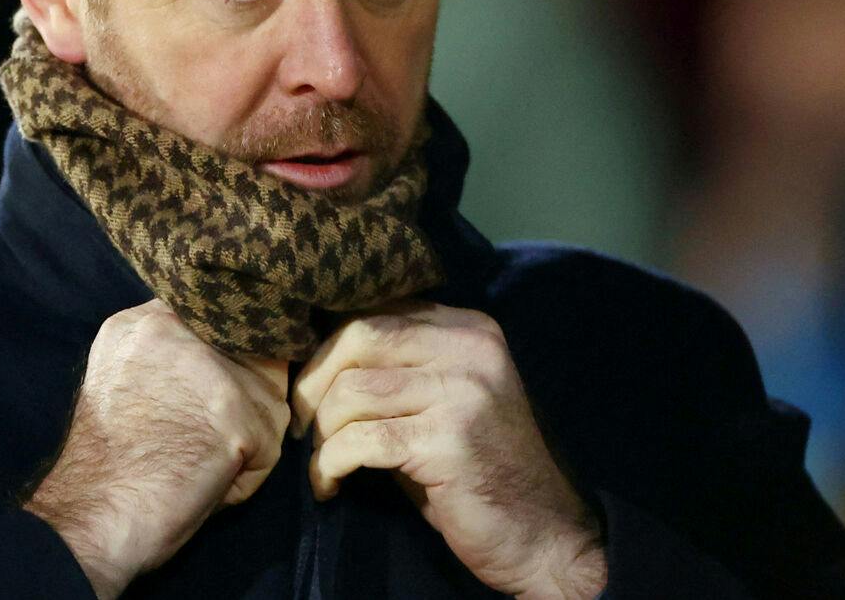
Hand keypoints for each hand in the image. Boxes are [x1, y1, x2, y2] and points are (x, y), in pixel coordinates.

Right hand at [25, 299, 290, 597]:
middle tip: (193, 441)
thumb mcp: (128, 379)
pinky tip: (202, 483)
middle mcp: (177, 327)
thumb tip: (232, 359)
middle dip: (242, 404)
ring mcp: (209, 367)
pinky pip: (268, 448)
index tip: (202, 404)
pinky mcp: (234, 413)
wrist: (88, 517)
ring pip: (269, 403)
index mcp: (148, 318)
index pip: (225, 324)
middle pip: (255, 359)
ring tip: (194, 464)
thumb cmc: (107, 467)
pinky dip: (245, 480)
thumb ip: (175, 355)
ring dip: (246, 444)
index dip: (227, 367)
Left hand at [291, 302, 606, 598]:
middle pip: (358, 336)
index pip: (375, 312)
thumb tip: (317, 357)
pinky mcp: (448, 441)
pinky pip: (361, 440)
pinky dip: (330, 464)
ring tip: (322, 462)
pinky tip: (330, 485)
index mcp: (469, 329)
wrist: (542, 534)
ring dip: (321, 431)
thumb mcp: (442, 403)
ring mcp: (463, 392)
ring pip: (352, 389)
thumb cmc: (479, 472)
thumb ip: (398, 370)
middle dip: (313, 383)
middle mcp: (470, 348)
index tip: (310, 390)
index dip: (327, 350)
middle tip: (302, 426)